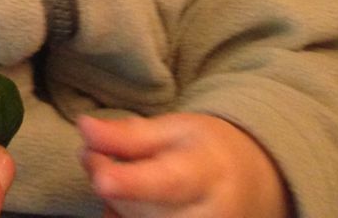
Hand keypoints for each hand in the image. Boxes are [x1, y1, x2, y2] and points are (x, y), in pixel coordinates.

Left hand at [78, 112, 292, 216]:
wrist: (253, 186)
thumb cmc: (208, 151)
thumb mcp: (174, 129)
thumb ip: (129, 135)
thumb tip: (84, 129)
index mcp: (208, 173)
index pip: (167, 183)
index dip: (131, 184)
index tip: (102, 179)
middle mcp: (211, 217)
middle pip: (142, 212)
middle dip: (108, 182)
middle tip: (93, 154)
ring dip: (117, 207)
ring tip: (121, 180)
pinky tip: (132, 207)